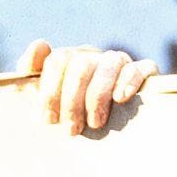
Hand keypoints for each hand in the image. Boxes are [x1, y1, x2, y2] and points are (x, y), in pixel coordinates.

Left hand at [17, 39, 157, 134]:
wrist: (111, 130)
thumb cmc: (72, 117)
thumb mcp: (48, 101)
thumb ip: (32, 78)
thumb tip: (39, 45)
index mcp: (69, 60)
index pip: (58, 61)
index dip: (50, 91)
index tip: (49, 119)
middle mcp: (93, 56)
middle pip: (81, 65)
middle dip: (73, 100)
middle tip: (71, 129)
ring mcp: (118, 63)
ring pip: (109, 64)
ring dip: (98, 96)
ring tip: (95, 124)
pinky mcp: (144, 72)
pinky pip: (141, 67)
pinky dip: (130, 80)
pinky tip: (120, 98)